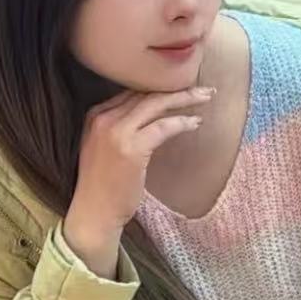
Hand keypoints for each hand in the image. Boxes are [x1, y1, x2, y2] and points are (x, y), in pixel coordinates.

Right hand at [63, 86, 213, 275]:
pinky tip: (196, 123)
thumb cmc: (103, 185)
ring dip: (185, 99)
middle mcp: (103, 118)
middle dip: (177, 88)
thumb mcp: (103, 147)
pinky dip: (182, 122)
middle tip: (203, 88)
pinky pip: (164, 126)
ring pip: (156, 104)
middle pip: (146, 93)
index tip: (179, 87)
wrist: (94, 213)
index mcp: (95, 115)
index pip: (132, 91)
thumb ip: (120, 127)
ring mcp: (116, 132)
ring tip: (206, 97)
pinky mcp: (132, 148)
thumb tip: (152, 115)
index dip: (159, 87)